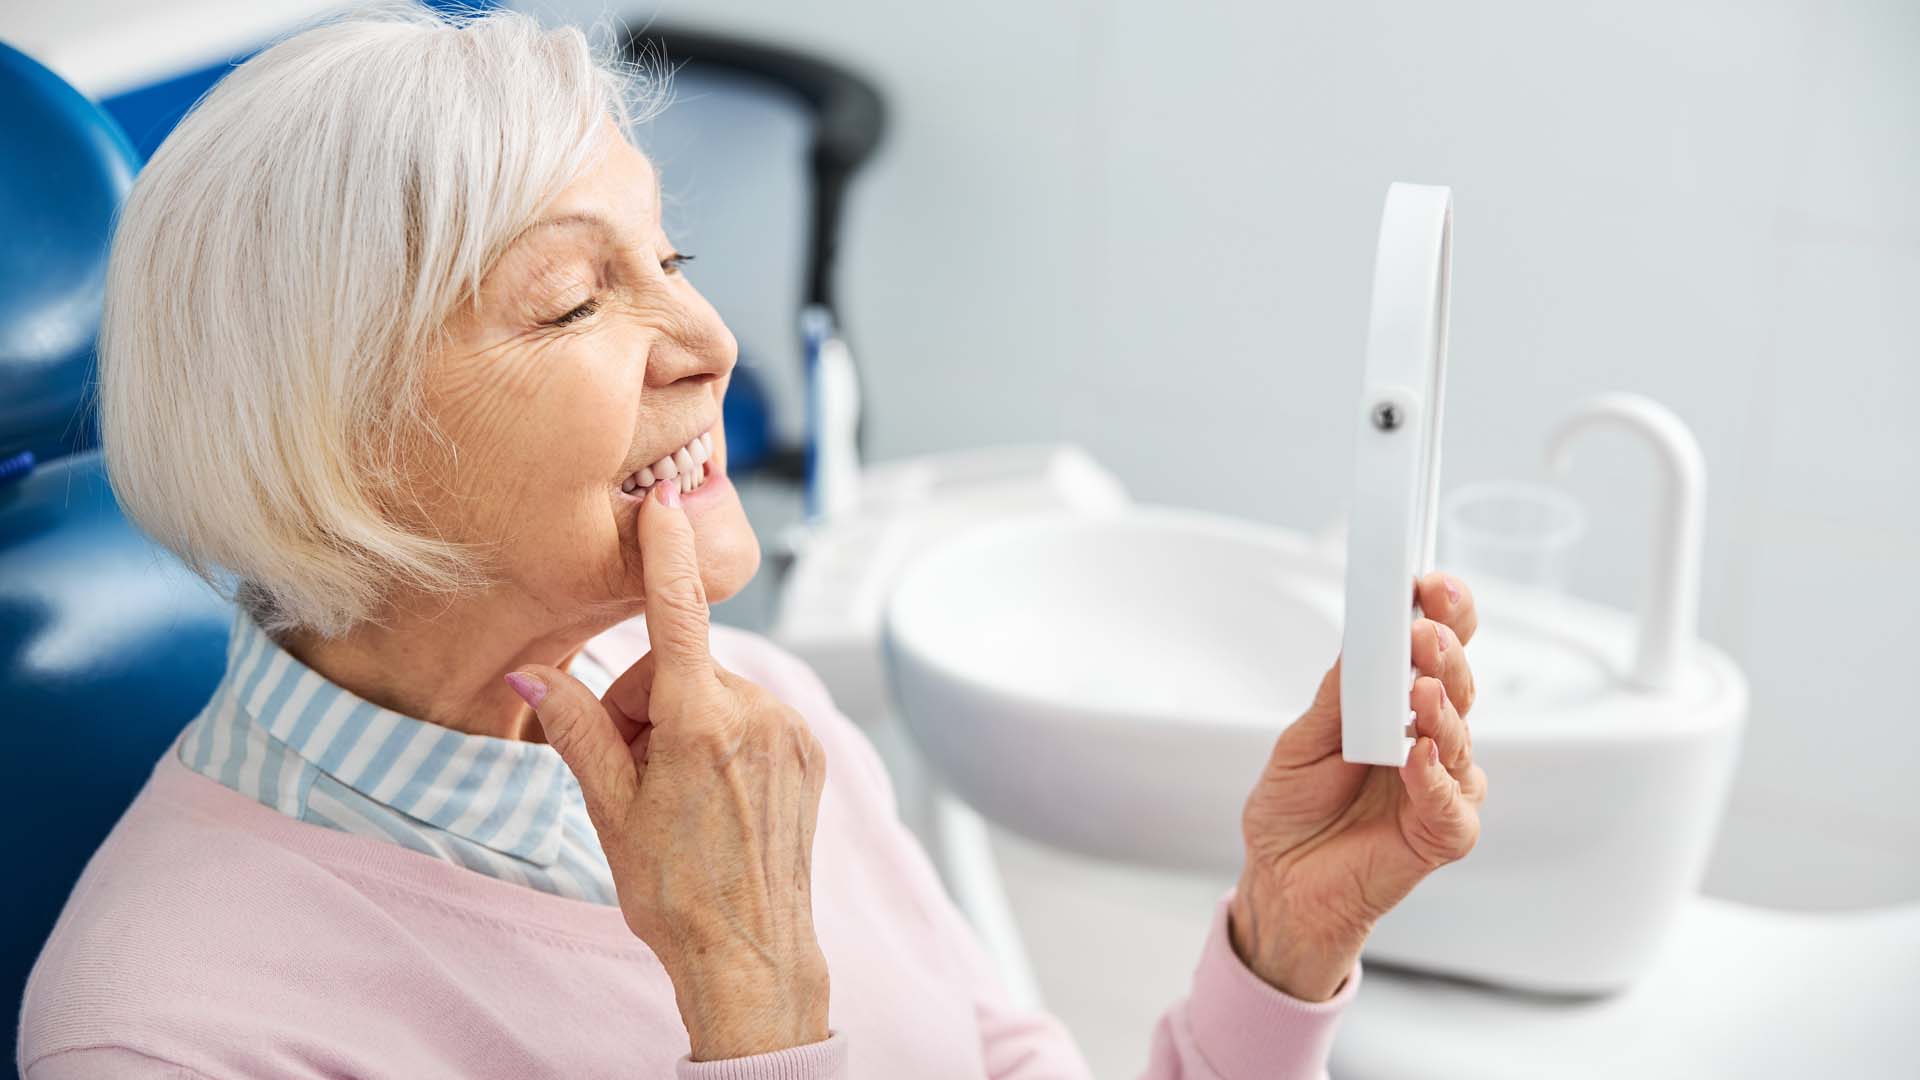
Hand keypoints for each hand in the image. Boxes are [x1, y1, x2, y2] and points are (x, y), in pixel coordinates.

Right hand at [506, 481, 829, 1060]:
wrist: (750, 956)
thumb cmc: (674, 893)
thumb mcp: (608, 810)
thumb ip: (576, 730)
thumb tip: (532, 675)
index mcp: (702, 725)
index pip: (678, 615)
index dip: (666, 555)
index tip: (664, 504)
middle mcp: (757, 716)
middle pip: (679, 667)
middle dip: (645, 705)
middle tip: (633, 773)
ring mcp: (792, 732)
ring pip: (714, 691)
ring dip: (683, 722)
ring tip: (674, 793)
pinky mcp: (810, 750)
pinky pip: (750, 715)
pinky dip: (721, 736)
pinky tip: (711, 794)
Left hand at [1229, 572, 1485, 1000]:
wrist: (1281, 882)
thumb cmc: (1294, 810)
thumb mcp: (1302, 740)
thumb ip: (1338, 696)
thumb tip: (1362, 643)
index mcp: (1399, 706)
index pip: (1436, 650)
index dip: (1444, 614)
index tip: (1430, 582)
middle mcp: (1430, 738)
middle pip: (1455, 684)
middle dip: (1444, 652)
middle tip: (1425, 630)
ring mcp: (1441, 784)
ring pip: (1458, 736)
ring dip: (1441, 709)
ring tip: (1418, 690)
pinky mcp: (1443, 832)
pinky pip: (1451, 802)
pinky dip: (1434, 777)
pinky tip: (1417, 755)